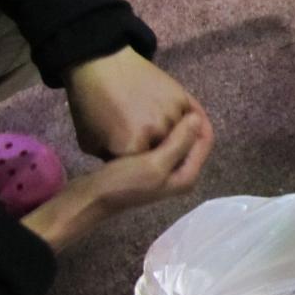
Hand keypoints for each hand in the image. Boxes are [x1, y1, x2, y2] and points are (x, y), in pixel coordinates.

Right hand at [20, 112, 210, 251]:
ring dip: (175, 124)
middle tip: (178, 97)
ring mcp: (165, 170)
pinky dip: (162, 130)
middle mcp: (180, 174)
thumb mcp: (154, 163)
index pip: (204, 141)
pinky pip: (163, 142)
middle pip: (192, 141)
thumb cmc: (123, 181)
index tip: (189, 99)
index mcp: (187, 176)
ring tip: (168, 103)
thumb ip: (179, 142)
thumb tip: (198, 118)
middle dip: (188, 121)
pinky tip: (153, 117)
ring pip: (177, 140)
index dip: (199, 120)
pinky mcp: (150, 166)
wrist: (90, 197)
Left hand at [65, 47, 213, 162]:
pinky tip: (175, 119)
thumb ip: (117, 160)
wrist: (102, 64)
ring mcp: (174, 116)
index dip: (141, 169)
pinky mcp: (183, 99)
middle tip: (148, 146)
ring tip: (159, 129)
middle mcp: (159, 135)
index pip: (146, 172)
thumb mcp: (92, 142)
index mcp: (131, 149)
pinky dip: (185, 122)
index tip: (133, 164)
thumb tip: (136, 167)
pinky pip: (192, 120)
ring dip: (176, 139)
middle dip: (160, 154)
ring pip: (183, 139)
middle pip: (169, 157)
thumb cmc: (90, 104)